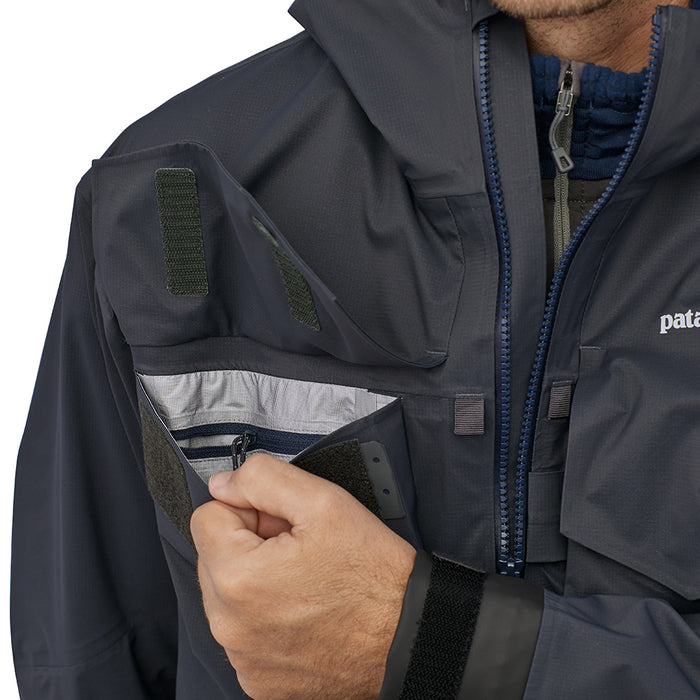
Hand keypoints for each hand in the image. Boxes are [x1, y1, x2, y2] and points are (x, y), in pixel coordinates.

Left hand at [190, 453, 416, 699]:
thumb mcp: (323, 501)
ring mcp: (243, 658)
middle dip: (250, 544)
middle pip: (214, 557)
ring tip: (305, 580)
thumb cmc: (372, 575)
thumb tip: (223, 485)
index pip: (207, 517)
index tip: (280, 523)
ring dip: (257, 580)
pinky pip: (244, 631)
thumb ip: (262, 479)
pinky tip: (304, 611)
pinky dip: (266, 617)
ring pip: (227, 595)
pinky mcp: (258, 679)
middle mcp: (230, 626)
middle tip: (298, 549)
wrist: (407, 636)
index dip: (249, 509)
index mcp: (238, 579)